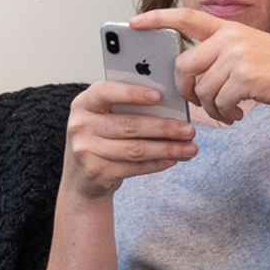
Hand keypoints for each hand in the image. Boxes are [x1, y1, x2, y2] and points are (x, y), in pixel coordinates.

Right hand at [60, 80, 200, 200]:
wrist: (82, 177)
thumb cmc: (102, 138)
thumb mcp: (106, 117)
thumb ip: (127, 107)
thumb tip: (169, 103)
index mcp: (84, 103)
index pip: (106, 91)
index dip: (133, 93)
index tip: (160, 96)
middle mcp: (80, 125)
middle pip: (129, 125)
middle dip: (164, 128)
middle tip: (190, 130)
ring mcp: (85, 150)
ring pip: (135, 149)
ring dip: (167, 149)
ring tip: (189, 148)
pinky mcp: (96, 172)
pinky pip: (133, 167)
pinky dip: (157, 163)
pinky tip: (173, 159)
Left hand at [127, 7, 269, 123]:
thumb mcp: (252, 50)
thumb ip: (223, 55)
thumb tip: (193, 79)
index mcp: (229, 28)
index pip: (186, 17)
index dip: (157, 18)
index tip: (134, 23)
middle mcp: (231, 38)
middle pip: (184, 66)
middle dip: (185, 90)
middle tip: (198, 103)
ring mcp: (238, 57)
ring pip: (201, 89)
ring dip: (211, 109)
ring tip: (228, 113)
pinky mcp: (245, 78)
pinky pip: (218, 103)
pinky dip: (224, 114)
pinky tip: (237, 115)